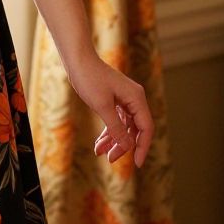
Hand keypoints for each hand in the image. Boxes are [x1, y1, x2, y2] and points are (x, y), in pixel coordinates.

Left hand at [66, 53, 153, 168]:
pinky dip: (108, 132)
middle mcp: (134, 99)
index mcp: (136, 98)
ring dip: (114, 140)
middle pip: (135, 129)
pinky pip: (116, 120)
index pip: (146, 128)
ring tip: (101, 153)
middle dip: (124, 146)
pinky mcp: (114, 100)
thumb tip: (128, 146)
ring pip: (124, 127)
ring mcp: (124, 99)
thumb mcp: (102, 106)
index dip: (142, 147)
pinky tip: (99, 144)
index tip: (136, 163)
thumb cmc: (90, 78)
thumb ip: (116, 127)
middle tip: (112, 159)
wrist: (77, 60)